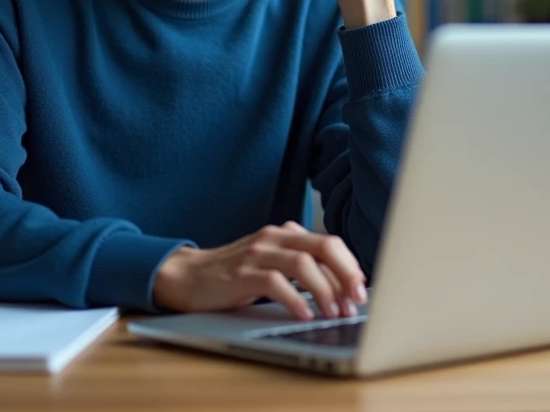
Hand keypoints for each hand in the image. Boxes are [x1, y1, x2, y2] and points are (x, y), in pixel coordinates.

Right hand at [152, 221, 368, 320]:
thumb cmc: (234, 274)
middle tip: (356, 300)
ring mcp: (257, 254)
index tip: (362, 290)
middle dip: (346, 274)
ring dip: (325, 291)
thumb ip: (301, 266)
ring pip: (303, 264)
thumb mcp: (272, 262)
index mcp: (286, 234)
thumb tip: (342, 287)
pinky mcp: (241, 274)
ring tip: (334, 313)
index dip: (350, 266)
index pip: (330, 243)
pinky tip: (304, 315)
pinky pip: (276, 284)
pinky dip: (295, 301)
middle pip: (323, 247)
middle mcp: (274, 238)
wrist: (188, 276)